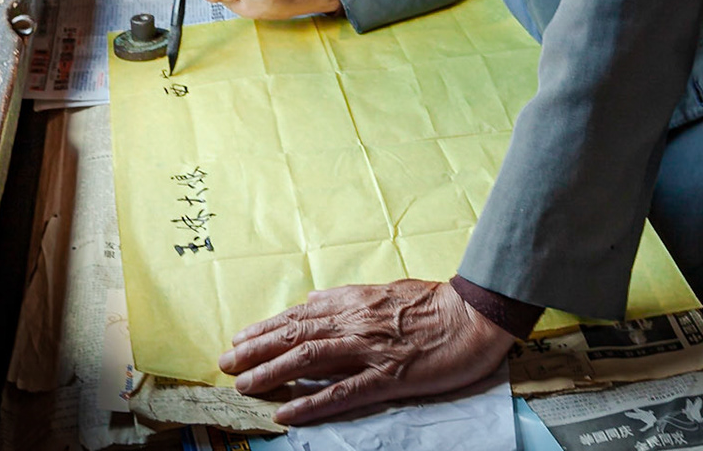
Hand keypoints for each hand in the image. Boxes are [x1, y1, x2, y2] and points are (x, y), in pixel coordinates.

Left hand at [219, 279, 515, 423]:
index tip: (239, 339)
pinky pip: (343, 393)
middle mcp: (355, 323)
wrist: (476, 315)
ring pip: (310, 360)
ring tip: (244, 385)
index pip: (300, 315)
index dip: (266, 328)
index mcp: (355, 301)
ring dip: (273, 373)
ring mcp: (371, 350)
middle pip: (296, 335)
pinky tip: (288, 414)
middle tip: (225, 363)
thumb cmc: (435, 303)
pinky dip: (312, 404)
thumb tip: (314, 298)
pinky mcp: (389, 376)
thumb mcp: (386, 288)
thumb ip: (348, 297)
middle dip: (256, 350)